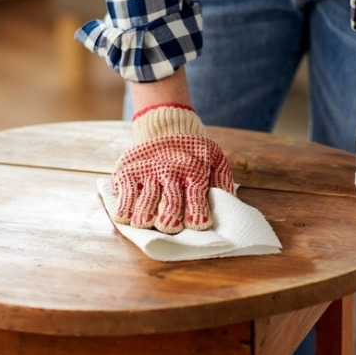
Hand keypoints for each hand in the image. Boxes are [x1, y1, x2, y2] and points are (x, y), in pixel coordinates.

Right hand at [111, 104, 234, 233]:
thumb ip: (221, 181)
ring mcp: (149, 171)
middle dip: (170, 213)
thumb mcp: (214, 160)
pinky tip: (124, 216)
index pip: (196, 194)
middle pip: (171, 198)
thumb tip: (231, 204)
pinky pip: (125, 187)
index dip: (198, 210)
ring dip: (144, 211)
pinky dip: (124, 202)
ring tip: (142, 224)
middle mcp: (171, 171)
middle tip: (168, 227)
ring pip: (147, 195)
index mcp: (194, 171)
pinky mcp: (130, 170)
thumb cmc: (194, 153)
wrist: (167, 128)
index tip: (198, 225)